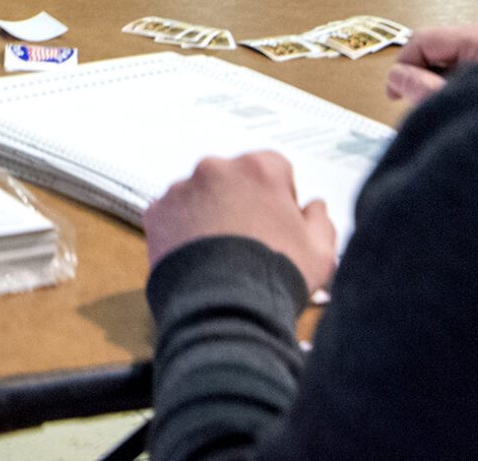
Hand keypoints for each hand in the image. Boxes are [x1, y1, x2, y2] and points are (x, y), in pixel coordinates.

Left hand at [144, 151, 337, 295]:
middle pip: (234, 179)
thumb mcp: (320, 252)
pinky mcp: (157, 212)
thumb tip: (315, 207)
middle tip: (249, 240)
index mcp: (259, 169)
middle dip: (242, 202)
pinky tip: (200, 257)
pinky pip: (173, 215)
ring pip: (201, 195)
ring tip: (222, 254)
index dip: (280, 198)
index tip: (278, 222)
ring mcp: (182, 189)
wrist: (224, 308)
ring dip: (210, 214)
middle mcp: (216, 169)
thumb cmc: (273, 278)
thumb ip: (320, 220)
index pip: (274, 168)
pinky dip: (182, 230)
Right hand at [384, 19, 477, 103]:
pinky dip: (465, 89)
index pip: (424, 40)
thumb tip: (398, 79)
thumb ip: (423, 90)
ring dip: (444, 85)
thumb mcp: (462, 103)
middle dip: (423, 76)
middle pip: (441, 49)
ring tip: (446, 113)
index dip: (402, 66)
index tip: (393, 93)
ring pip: (459, 61)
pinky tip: (468, 112)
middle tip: (418, 107)